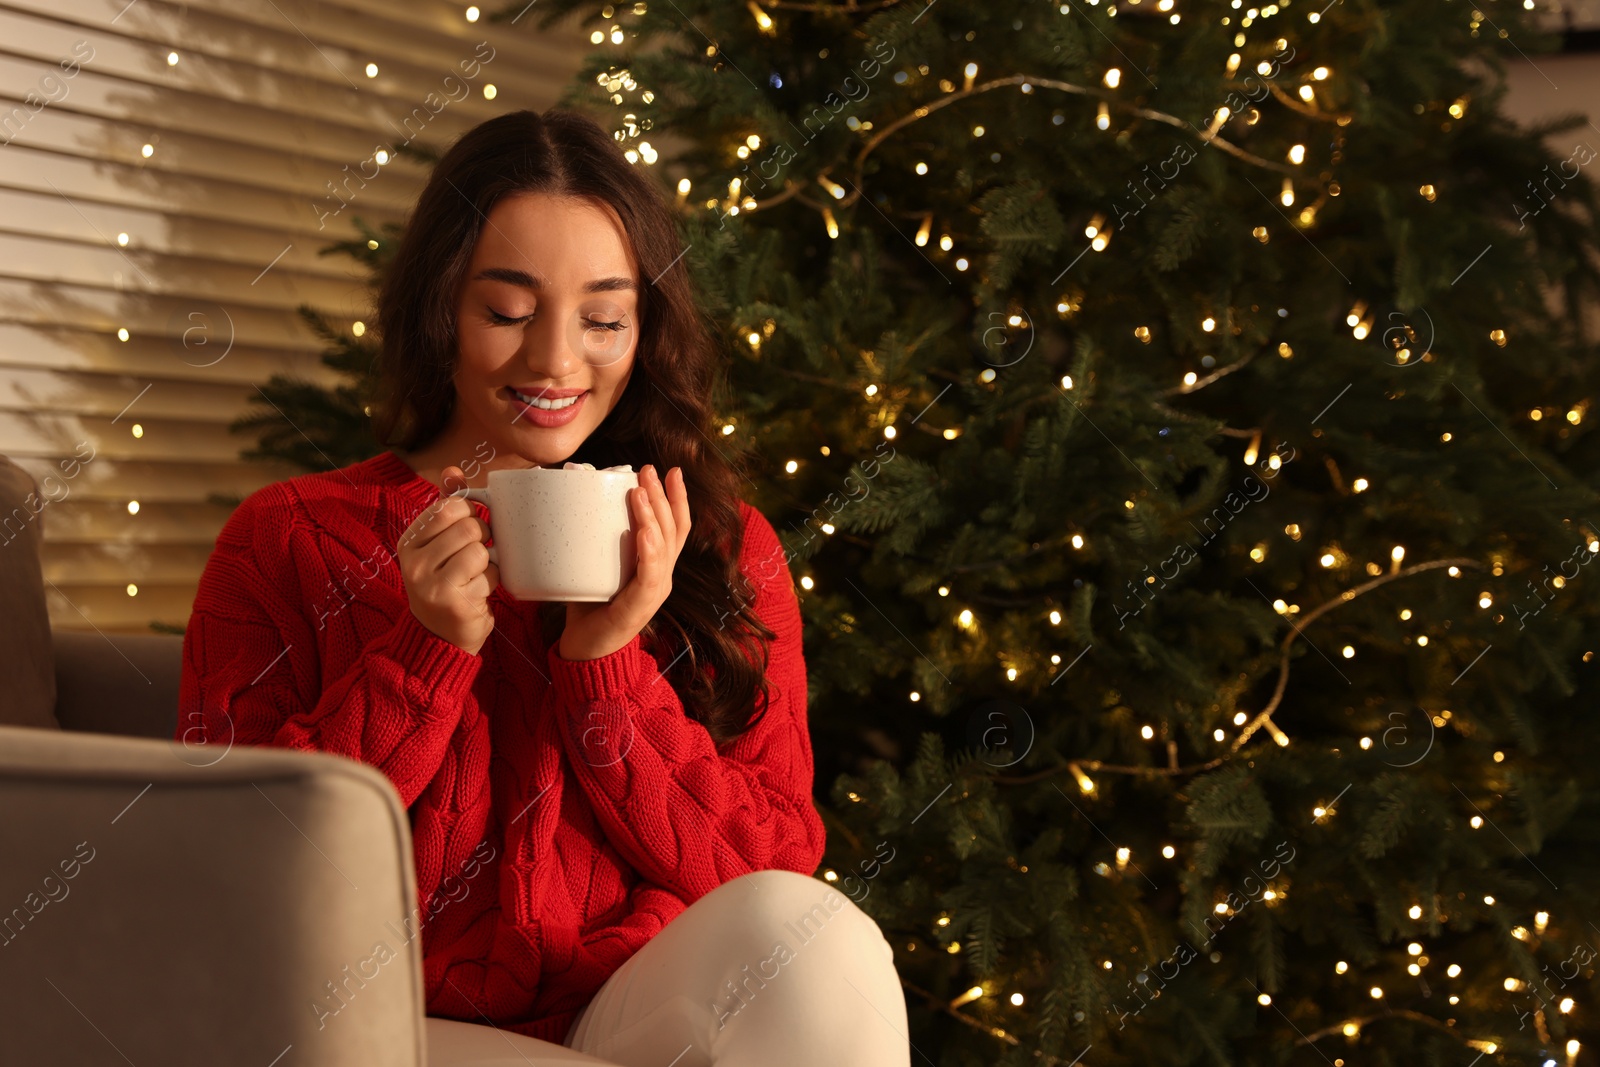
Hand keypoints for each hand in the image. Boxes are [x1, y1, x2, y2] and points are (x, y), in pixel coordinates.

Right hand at [398, 465, 498, 655]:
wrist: (439, 636)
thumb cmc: (444, 582)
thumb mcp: (438, 544)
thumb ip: (446, 507)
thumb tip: (453, 471)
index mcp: (409, 542)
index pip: (448, 507)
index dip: (470, 512)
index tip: (468, 527)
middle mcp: (414, 562)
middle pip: (469, 526)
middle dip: (483, 536)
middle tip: (477, 552)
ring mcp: (432, 584)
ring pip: (480, 550)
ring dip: (489, 561)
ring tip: (475, 574)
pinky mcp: (454, 602)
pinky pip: (489, 575)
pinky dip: (492, 581)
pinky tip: (478, 591)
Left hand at [558, 464, 690, 660]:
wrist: (584, 652)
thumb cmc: (589, 607)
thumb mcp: (596, 566)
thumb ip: (595, 539)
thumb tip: (575, 496)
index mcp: (656, 567)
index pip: (676, 528)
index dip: (677, 499)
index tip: (671, 471)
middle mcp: (661, 578)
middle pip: (673, 531)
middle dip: (663, 496)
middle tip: (649, 470)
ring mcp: (653, 594)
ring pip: (664, 548)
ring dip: (653, 517)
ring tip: (640, 492)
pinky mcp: (638, 609)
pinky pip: (649, 577)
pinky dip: (649, 553)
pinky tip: (645, 533)